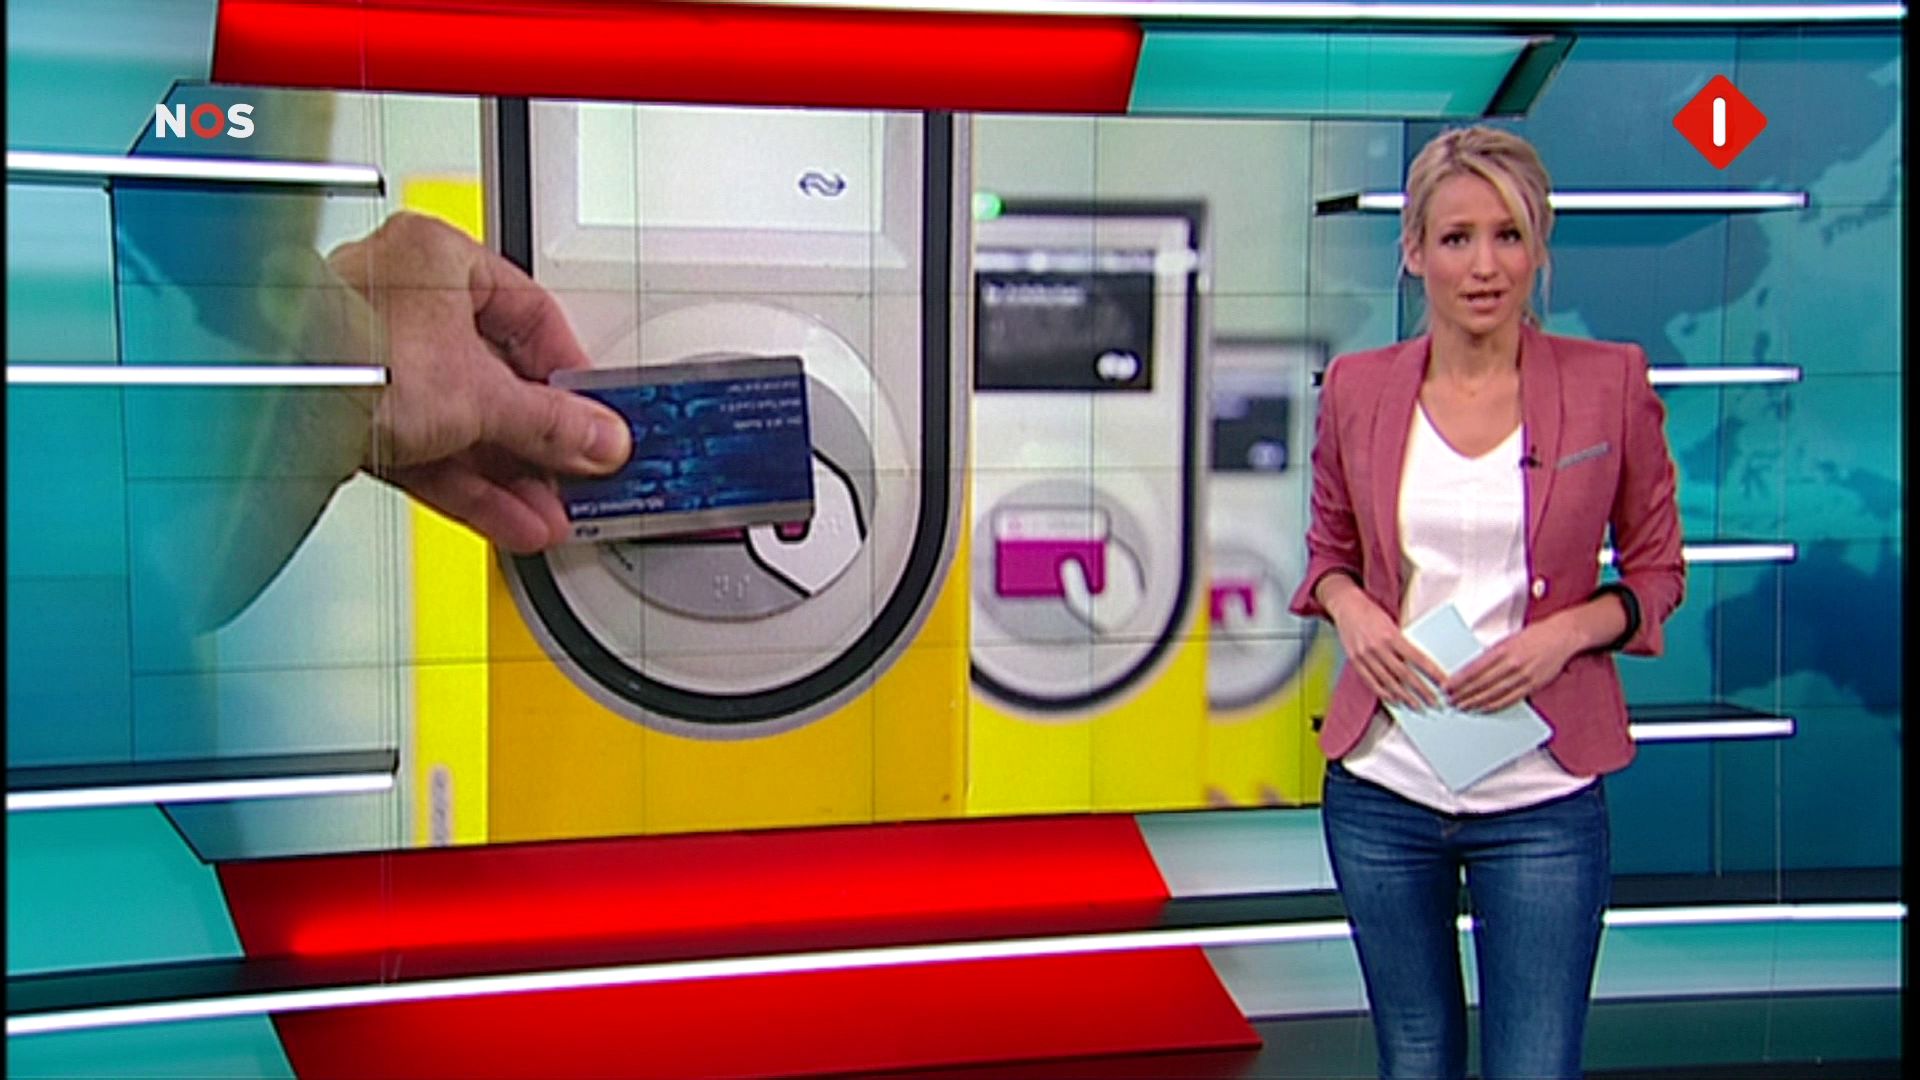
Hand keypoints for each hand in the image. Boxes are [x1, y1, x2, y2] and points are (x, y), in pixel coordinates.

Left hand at [327, 212, 631, 552]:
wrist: (271, 408)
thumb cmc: (350, 355)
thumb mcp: (481, 393)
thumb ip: (551, 423)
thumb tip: (599, 438)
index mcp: (436, 257)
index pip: (528, 310)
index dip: (567, 368)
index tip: (593, 410)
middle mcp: (401, 299)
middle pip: (495, 376)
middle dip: (539, 439)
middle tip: (576, 469)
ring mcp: (374, 360)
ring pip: (461, 420)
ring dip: (510, 474)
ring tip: (549, 509)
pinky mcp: (354, 415)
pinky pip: (427, 448)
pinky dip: (469, 485)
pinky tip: (509, 517)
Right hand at [1327, 589, 1447, 708]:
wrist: (1346, 605)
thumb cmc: (1371, 611)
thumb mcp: (1392, 623)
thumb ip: (1403, 641)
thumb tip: (1421, 662)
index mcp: (1390, 635)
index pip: (1417, 658)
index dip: (1432, 672)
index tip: (1443, 682)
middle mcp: (1377, 647)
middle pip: (1404, 674)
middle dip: (1421, 690)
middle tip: (1434, 702)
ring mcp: (1365, 656)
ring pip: (1388, 682)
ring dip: (1405, 697)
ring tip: (1417, 706)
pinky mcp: (1355, 662)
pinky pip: (1371, 682)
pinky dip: (1384, 693)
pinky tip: (1395, 700)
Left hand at [1443, 620, 1580, 712]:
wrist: (1561, 636)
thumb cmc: (1533, 635)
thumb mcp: (1507, 639)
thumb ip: (1490, 655)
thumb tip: (1470, 670)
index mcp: (1502, 650)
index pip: (1474, 669)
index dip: (1458, 681)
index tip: (1446, 687)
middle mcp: (1512, 664)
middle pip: (1481, 684)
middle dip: (1463, 694)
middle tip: (1450, 701)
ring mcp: (1523, 676)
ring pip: (1494, 694)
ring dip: (1476, 703)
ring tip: (1463, 707)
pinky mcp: (1533, 685)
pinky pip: (1510, 699)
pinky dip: (1495, 706)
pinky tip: (1483, 709)